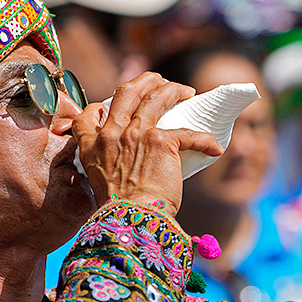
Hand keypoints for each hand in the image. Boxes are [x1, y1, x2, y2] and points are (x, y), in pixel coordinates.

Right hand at [72, 73, 223, 216]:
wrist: (131, 221)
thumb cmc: (120, 211)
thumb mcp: (100, 183)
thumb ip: (108, 166)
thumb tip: (129, 167)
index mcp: (92, 146)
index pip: (88, 114)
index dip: (99, 107)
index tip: (112, 108)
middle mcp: (111, 134)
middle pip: (126, 91)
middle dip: (146, 80)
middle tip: (160, 81)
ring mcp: (136, 134)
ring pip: (156, 97)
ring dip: (174, 90)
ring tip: (187, 92)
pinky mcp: (161, 141)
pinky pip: (188, 133)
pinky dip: (204, 139)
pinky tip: (214, 147)